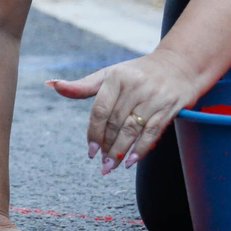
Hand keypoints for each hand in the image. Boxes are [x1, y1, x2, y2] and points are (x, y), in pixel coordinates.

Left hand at [48, 51, 200, 173]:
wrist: (179, 64)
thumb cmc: (137, 73)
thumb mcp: (110, 74)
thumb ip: (83, 86)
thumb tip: (51, 84)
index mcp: (116, 77)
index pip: (100, 110)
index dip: (94, 133)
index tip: (91, 151)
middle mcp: (135, 85)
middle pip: (115, 123)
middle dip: (107, 147)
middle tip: (102, 164)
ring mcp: (153, 97)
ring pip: (132, 130)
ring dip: (120, 152)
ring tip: (112, 166)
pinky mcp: (169, 107)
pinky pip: (152, 133)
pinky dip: (141, 149)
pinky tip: (130, 162)